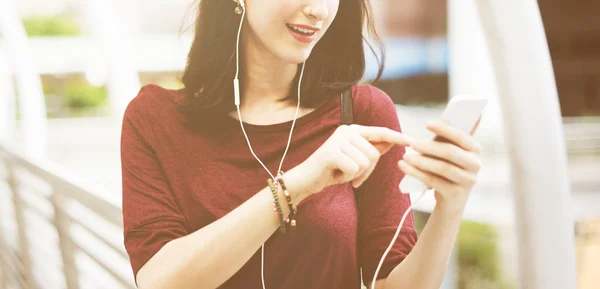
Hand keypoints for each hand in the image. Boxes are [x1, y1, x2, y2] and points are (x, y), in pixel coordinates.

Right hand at [287, 124, 414, 199]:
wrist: (305, 180)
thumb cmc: (331, 171)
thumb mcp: (355, 161)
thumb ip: (372, 150)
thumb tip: (392, 142)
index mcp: (353, 130)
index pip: (381, 132)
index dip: (398, 137)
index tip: (414, 141)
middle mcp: (346, 130)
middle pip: (374, 154)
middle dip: (366, 171)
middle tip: (350, 175)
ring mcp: (338, 140)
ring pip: (365, 162)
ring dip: (355, 175)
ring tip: (341, 173)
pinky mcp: (331, 152)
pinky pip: (354, 169)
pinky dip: (346, 178)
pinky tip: (335, 175)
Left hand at [398, 118, 482, 211]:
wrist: (451, 198)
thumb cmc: (447, 167)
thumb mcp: (448, 152)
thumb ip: (446, 136)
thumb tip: (443, 116)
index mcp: (475, 149)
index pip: (461, 136)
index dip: (444, 129)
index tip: (427, 124)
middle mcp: (476, 164)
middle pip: (450, 152)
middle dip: (428, 147)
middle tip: (412, 143)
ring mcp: (468, 180)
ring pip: (442, 167)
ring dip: (421, 161)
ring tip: (405, 157)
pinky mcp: (456, 193)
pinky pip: (434, 181)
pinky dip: (417, 173)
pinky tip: (405, 167)